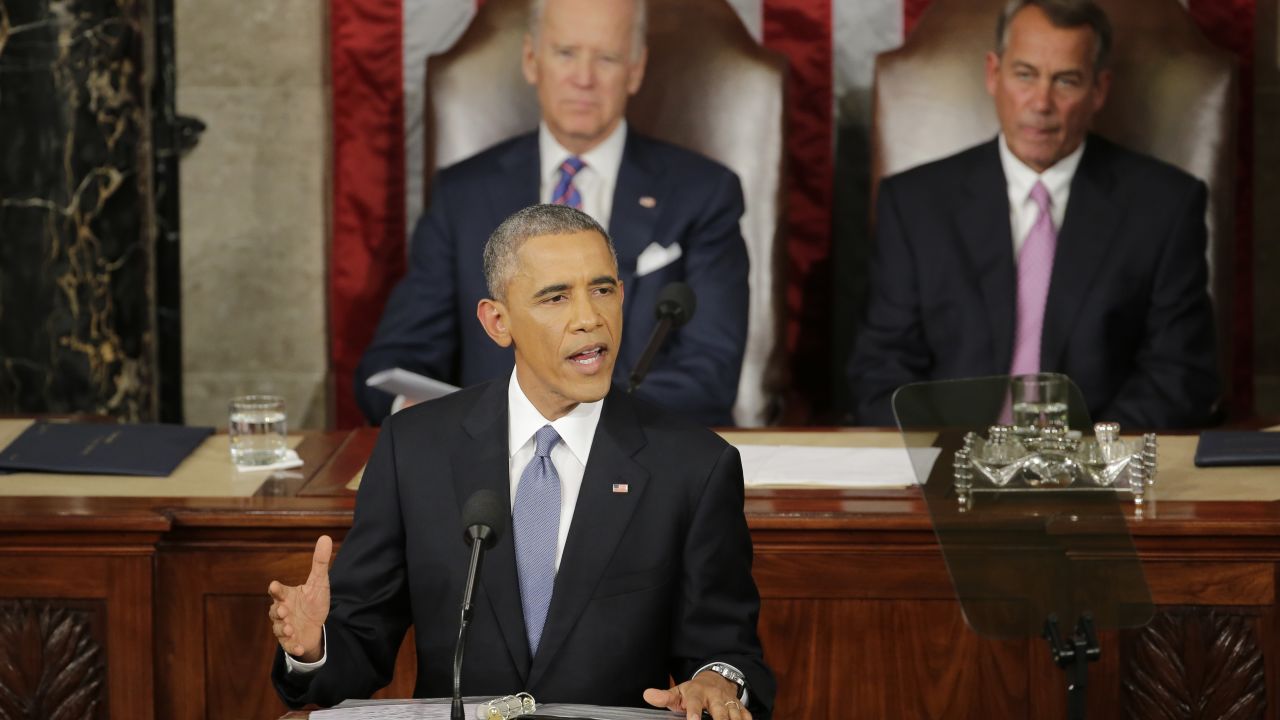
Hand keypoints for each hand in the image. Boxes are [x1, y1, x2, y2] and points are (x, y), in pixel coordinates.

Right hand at [267, 535, 332, 661]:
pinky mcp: (290, 641)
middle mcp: (283, 611)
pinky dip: (293, 646)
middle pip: (275, 611)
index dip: (276, 589)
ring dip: (283, 629)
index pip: (278, 591)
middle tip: (285, 611)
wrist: (316, 625)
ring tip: (290, 628)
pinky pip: (288, 645)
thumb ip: (320, 562)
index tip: (274, 586)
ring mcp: (285, 627)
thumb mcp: (319, 582)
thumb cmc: (313, 601)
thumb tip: (325, 537)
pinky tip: (300, 647)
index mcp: (287, 596)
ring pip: (279, 628)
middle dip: (279, 611)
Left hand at [644, 671, 749, 719]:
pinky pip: (746, 716)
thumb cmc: (693, 691)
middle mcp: (715, 697)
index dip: (693, 713)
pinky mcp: (740, 707)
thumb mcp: (678, 692)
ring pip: (735, 714)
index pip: (695, 703)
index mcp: (697, 693)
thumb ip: (664, 697)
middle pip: (720, 710)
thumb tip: (647, 695)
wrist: (716, 679)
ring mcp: (729, 701)